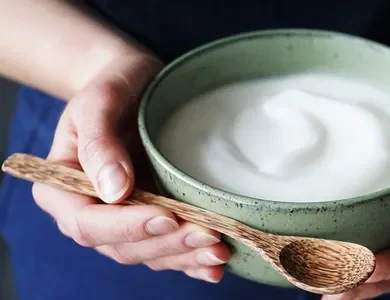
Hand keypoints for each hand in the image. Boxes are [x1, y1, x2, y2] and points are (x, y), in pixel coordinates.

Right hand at [31, 53, 229, 282]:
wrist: (134, 85)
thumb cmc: (112, 87)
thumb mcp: (99, 101)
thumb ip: (100, 144)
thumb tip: (114, 192)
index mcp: (62, 189)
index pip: (88, 223)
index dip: (127, 227)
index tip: (166, 216)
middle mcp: (91, 212)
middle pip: (123, 246)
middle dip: (168, 244)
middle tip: (209, 236)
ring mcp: (122, 220)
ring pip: (149, 253)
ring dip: (184, 257)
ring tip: (219, 252)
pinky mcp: (150, 218)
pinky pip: (166, 248)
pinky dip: (190, 261)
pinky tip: (214, 266)